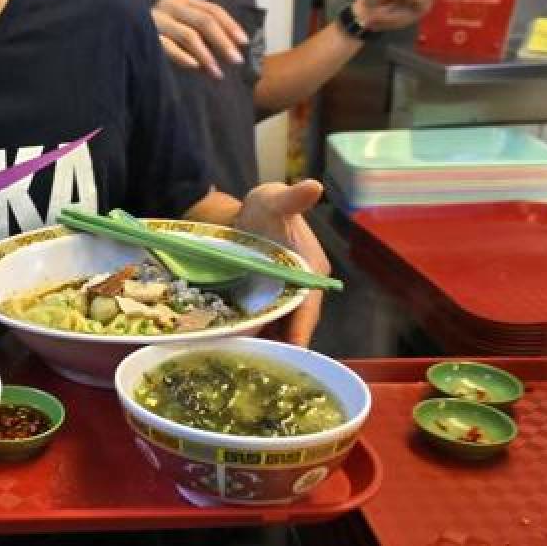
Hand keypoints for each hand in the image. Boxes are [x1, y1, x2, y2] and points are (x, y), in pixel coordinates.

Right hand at [151, 0, 248, 78]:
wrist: (123, 32)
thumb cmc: (160, 34)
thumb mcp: (183, 26)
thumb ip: (203, 32)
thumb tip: (233, 49)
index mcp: (183, 1)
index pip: (213, 10)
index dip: (230, 26)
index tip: (243, 43)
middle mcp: (170, 6)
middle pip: (204, 21)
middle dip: (223, 42)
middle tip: (236, 60)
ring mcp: (157, 19)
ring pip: (188, 35)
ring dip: (206, 55)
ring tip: (217, 72)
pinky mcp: (145, 35)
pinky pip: (168, 47)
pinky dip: (183, 57)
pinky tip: (195, 67)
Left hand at [233, 180, 329, 346]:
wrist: (249, 212)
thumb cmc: (267, 206)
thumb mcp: (274, 200)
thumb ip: (290, 199)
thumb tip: (313, 186)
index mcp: (311, 272)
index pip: (308, 308)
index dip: (300, 330)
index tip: (290, 350)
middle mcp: (301, 289)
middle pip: (292, 324)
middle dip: (278, 344)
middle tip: (257, 360)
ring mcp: (283, 297)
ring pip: (277, 327)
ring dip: (264, 342)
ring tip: (242, 359)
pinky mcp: (265, 300)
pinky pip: (262, 322)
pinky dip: (252, 333)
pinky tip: (233, 345)